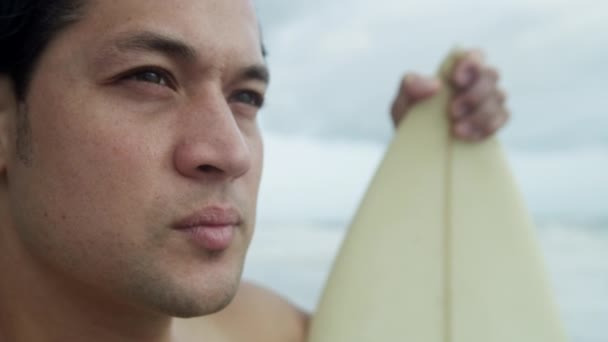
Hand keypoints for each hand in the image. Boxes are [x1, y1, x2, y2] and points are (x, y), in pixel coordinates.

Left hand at [390, 50, 508, 141]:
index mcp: (455, 72)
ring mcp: (487, 102)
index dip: (471, 63)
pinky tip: (469, 137)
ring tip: (457, 131)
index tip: (456, 80)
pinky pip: (503, 118)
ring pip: (500, 97)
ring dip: (480, 114)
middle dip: (475, 93)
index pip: (474, 56)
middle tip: (453, 112)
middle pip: (492, 75)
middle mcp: (475, 83)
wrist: (416, 151)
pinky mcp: (492, 122)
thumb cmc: (411, 121)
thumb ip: (410, 87)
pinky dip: (489, 127)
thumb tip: (435, 84)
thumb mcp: (402, 104)